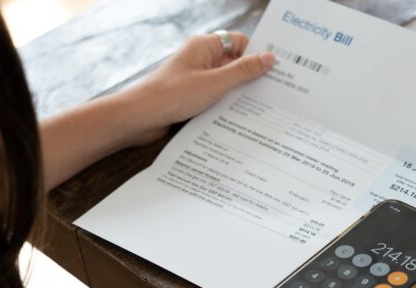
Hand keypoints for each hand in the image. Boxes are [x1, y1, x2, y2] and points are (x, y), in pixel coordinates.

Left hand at [143, 32, 274, 129]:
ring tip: (257, 107)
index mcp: (205, 46)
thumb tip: (268, 59)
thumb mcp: (215, 83)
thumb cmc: (172, 95)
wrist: (140, 117)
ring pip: (225, 81)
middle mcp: (200, 58)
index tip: (275, 70)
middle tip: (272, 91)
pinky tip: (235, 116)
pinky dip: (224, 103)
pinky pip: (214, 95)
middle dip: (250, 76)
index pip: (240, 42)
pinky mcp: (190, 94)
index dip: (256, 55)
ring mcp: (195, 76)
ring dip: (237, 93)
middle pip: (234, 62)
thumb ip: (243, 71)